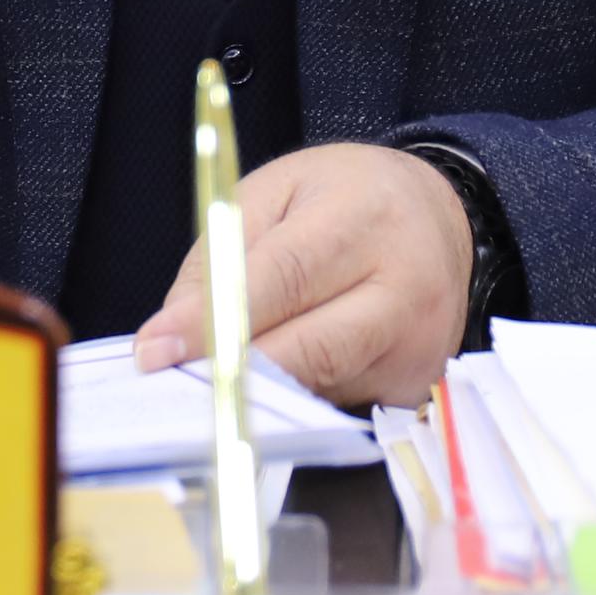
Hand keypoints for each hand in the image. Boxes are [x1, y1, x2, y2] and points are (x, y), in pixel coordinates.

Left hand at [129, 142, 468, 407]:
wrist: (438, 214)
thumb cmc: (345, 197)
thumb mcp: (273, 190)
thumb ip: (219, 253)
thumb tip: (171, 334)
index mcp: (364, 217)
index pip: (283, 276)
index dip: (216, 319)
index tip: (157, 351)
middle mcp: (406, 286)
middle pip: (310, 348)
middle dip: (232, 371)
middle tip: (171, 383)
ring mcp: (421, 344)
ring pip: (318, 385)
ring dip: (258, 388)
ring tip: (213, 375)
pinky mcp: (418, 384)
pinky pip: (339, 403)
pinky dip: (296, 396)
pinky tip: (278, 375)